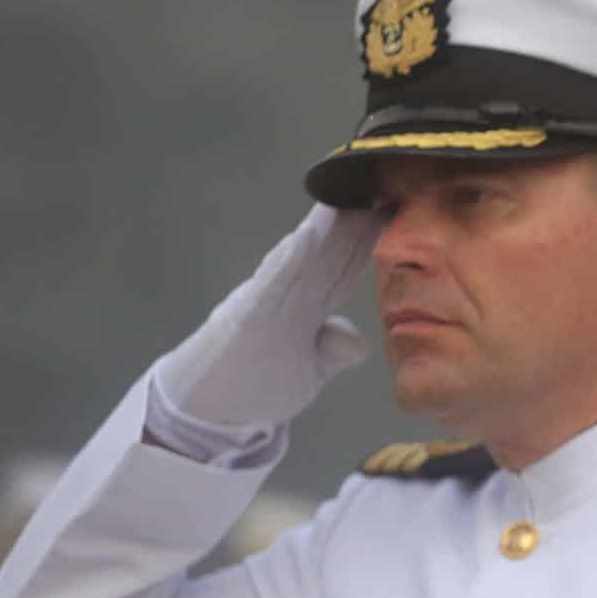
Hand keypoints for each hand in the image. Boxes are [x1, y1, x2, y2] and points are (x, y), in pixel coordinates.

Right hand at [155, 205, 383, 428]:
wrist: (200, 413)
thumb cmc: (248, 388)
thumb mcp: (304, 372)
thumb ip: (329, 351)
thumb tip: (356, 340)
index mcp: (300, 306)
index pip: (342, 267)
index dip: (369, 238)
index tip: (396, 208)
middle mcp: (283, 294)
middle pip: (330, 252)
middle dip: (359, 220)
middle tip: (388, 184)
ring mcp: (264, 302)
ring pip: (305, 257)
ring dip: (330, 226)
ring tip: (356, 194)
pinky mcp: (245, 317)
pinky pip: (272, 284)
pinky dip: (291, 259)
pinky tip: (308, 235)